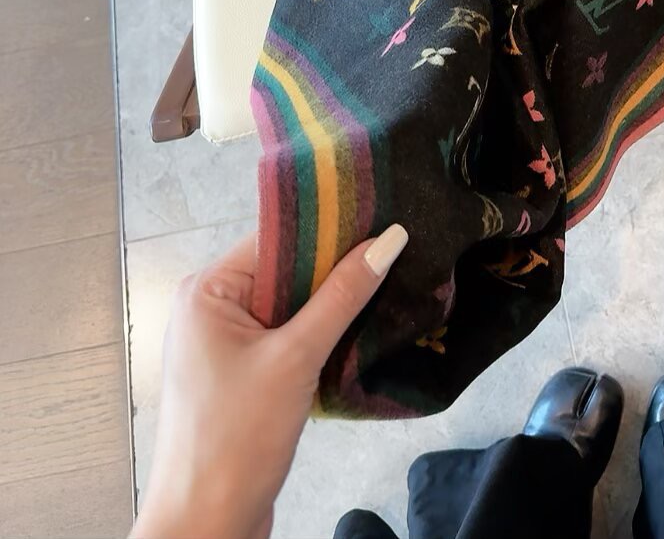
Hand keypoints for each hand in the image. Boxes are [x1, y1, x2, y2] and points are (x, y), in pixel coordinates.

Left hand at [131, 224, 407, 538]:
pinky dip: (318, 335)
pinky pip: (286, 335)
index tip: (381, 220)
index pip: (276, 238)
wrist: (206, 526)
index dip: (328, 229)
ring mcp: (224, 344)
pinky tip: (356, 332)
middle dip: (334, 268)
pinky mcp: (242, 374)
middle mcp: (210, 308)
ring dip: (329, 305)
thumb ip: (342, 296)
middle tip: (392, 253)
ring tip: (384, 287)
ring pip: (289, 304)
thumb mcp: (296, 358)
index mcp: (207, 291)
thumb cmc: (234, 441)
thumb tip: (388, 240)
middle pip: (285, 269)